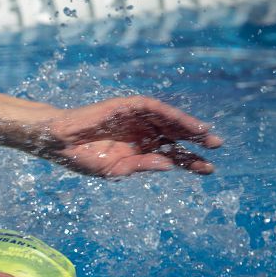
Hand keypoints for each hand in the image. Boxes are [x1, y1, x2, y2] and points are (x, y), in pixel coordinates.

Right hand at [41, 96, 222, 176]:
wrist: (59, 142)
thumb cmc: (83, 158)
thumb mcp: (116, 169)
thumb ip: (142, 165)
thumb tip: (169, 165)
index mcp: (140, 151)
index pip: (171, 155)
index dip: (190, 161)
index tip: (209, 169)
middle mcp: (141, 134)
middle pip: (175, 136)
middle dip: (196, 141)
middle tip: (216, 146)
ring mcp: (134, 119)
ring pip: (168, 121)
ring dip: (187, 125)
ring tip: (205, 134)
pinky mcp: (126, 107)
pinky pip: (152, 108)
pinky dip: (169, 113)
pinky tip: (183, 121)